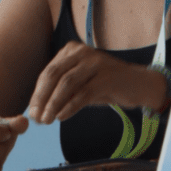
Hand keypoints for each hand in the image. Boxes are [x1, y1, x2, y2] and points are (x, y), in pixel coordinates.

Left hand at [28, 41, 166, 123]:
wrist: (138, 84)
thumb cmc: (105, 86)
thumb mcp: (80, 85)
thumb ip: (60, 92)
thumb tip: (36, 110)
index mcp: (73, 50)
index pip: (48, 72)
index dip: (37, 93)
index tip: (32, 112)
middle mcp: (83, 52)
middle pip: (54, 74)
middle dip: (42, 98)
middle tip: (37, 118)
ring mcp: (96, 62)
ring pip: (67, 83)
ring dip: (53, 104)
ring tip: (47, 120)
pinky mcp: (107, 77)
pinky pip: (83, 93)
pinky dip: (70, 107)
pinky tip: (62, 117)